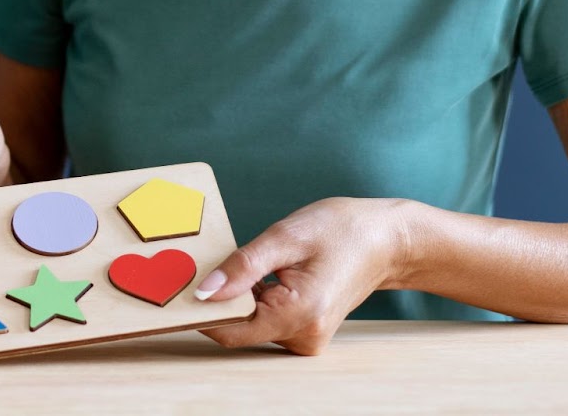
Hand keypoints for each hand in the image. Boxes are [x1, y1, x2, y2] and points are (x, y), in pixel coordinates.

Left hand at [196, 196, 413, 354]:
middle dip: (221, 297)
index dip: (202, 309)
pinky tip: (268, 271)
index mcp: (299, 316)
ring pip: (251, 322)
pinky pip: (267, 319)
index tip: (182, 282)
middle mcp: (304, 337)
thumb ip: (242, 267)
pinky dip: (257, 297)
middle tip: (213, 260)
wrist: (385, 240)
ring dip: (241, 295)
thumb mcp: (285, 237)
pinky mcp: (306, 331)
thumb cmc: (341, 230)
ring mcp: (306, 338)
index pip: (230, 330)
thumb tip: (202, 293)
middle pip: (239, 327)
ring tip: (258, 260)